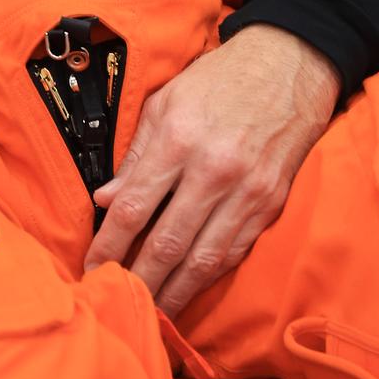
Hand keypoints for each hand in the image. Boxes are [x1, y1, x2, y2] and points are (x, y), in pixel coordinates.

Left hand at [83, 24, 340, 316]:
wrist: (286, 68)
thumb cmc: (218, 80)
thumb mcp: (165, 102)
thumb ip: (136, 154)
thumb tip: (106, 199)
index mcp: (179, 139)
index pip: (135, 207)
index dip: (109, 244)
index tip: (91, 266)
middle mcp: (213, 170)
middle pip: (168, 243)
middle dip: (139, 279)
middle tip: (116, 301)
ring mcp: (246, 192)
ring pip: (203, 259)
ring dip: (174, 291)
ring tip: (150, 310)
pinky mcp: (269, 205)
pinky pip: (233, 252)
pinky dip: (208, 276)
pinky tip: (189, 287)